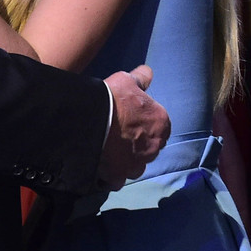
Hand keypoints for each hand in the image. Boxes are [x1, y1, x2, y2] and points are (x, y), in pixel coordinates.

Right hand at [98, 65, 169, 189]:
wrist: (90, 120)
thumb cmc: (112, 98)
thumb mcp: (126, 80)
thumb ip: (141, 78)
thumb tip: (149, 72)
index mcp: (161, 123)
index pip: (160, 126)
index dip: (146, 123)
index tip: (132, 119)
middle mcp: (154, 146)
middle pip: (150, 147)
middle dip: (139, 144)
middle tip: (121, 135)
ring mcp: (138, 163)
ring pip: (137, 165)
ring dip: (129, 161)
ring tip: (112, 152)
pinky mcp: (120, 175)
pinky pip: (119, 179)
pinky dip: (113, 174)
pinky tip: (104, 166)